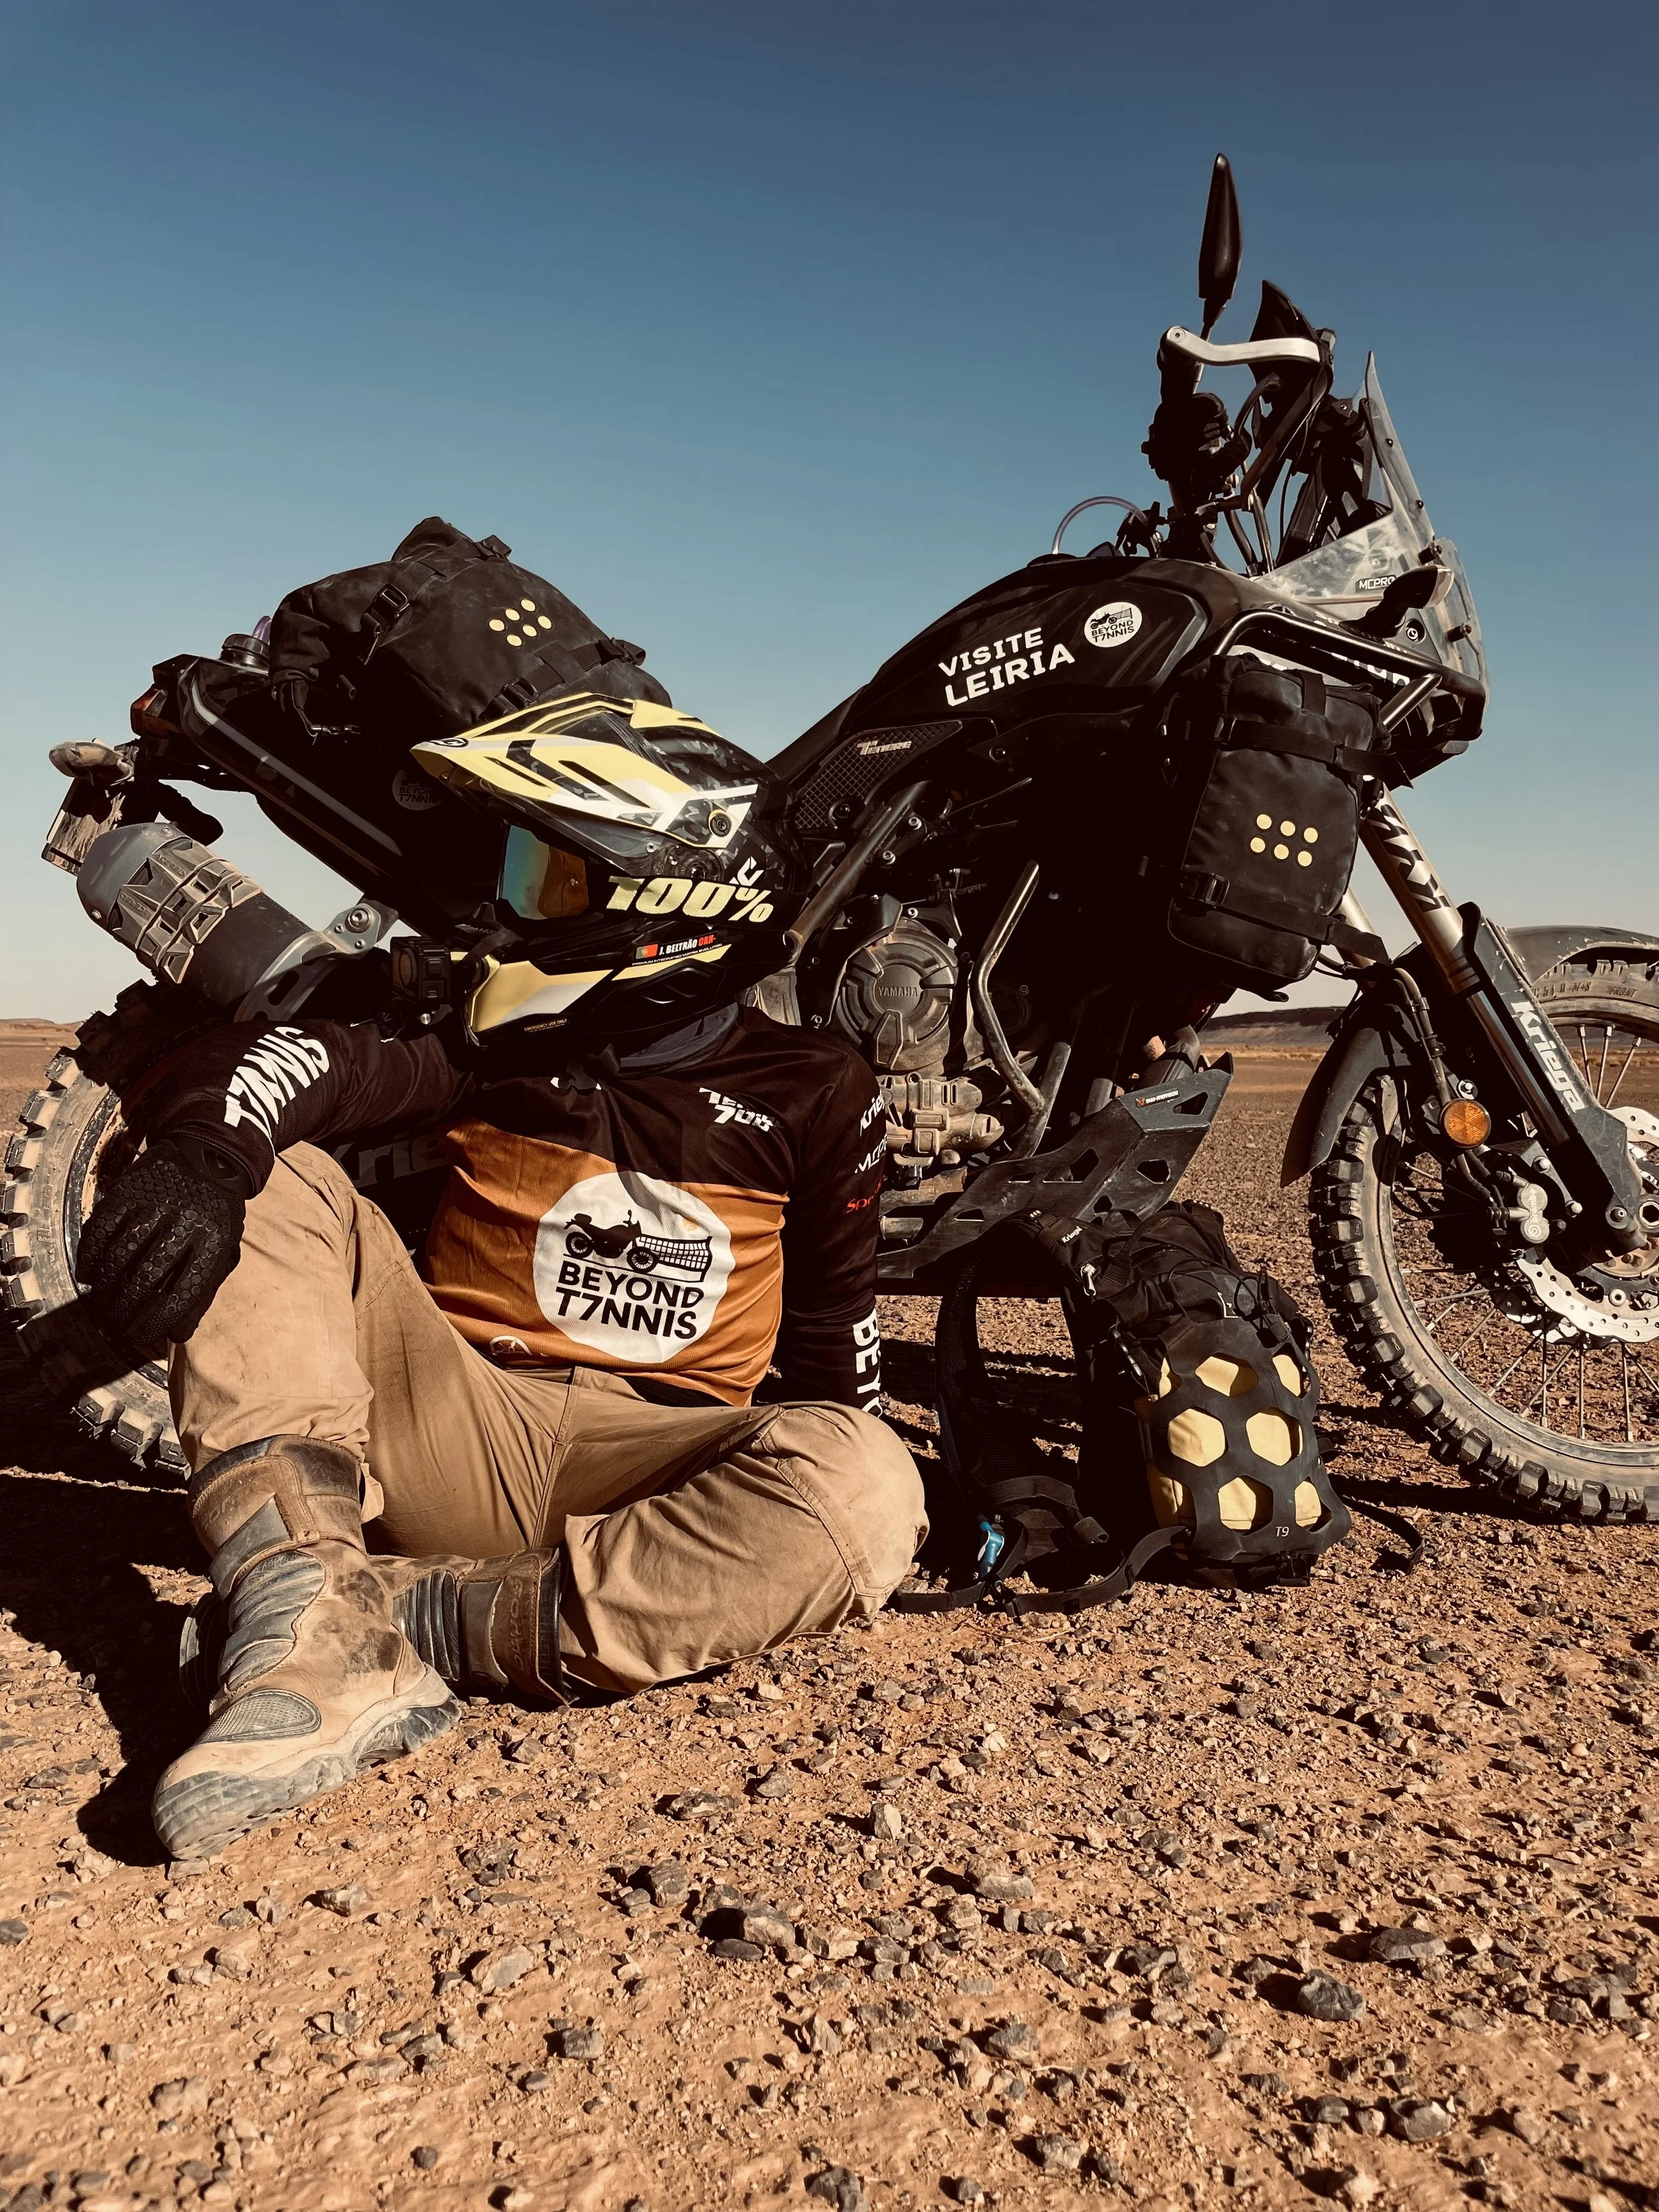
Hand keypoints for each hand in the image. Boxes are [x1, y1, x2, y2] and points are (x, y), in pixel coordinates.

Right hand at [78, 1138, 247, 1349]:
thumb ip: (203, 1291)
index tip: (139, 1337)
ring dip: (104, 1287)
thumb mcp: (224, 1249)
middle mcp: (184, 1222)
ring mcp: (155, 1204)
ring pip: (119, 1254)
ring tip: (99, 1306)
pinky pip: (101, 1228)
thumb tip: (179, 1335)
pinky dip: (90, 1255)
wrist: (209, 1154)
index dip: (157, 1322)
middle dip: (124, 1309)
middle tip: (112, 1326)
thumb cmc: (215, 1214)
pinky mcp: (130, 1190)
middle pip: (146, 1277)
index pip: (183, 1293)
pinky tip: (87, 1275)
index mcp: (214, 1241)